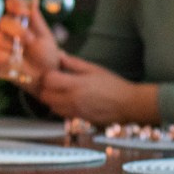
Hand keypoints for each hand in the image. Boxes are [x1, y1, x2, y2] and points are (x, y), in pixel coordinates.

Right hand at [0, 0, 60, 90]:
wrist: (48, 76)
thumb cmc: (47, 55)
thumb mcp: (46, 37)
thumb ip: (37, 20)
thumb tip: (33, 1)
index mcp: (21, 20)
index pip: (11, 3)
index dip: (15, 4)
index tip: (24, 12)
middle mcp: (8, 30)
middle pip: (3, 21)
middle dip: (16, 29)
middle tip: (30, 39)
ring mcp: (2, 44)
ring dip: (11, 44)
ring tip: (23, 53)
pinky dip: (5, 57)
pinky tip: (15, 61)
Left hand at [37, 55, 152, 122]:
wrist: (128, 105)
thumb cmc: (113, 85)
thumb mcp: (94, 69)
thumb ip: (74, 63)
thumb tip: (59, 55)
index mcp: (77, 84)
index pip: (49, 80)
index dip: (47, 75)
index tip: (53, 72)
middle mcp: (73, 100)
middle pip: (45, 96)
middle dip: (46, 88)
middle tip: (53, 82)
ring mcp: (75, 111)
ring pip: (51, 107)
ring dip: (52, 98)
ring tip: (60, 91)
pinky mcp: (79, 118)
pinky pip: (61, 113)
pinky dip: (59, 107)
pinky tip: (68, 100)